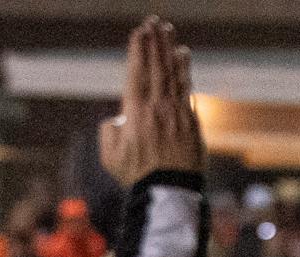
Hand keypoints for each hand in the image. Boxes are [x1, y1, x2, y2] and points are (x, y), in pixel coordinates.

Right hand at [99, 18, 202, 187]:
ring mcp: (176, 112)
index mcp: (135, 115)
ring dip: (169, 48)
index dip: (137, 51)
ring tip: (167, 29)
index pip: (136, 74)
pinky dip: (185, 69)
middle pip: (156, 67)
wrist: (169, 191)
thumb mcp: (110, 157)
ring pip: (172, 73)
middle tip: (153, 22)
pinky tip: (183, 54)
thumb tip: (117, 118)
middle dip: (154, 42)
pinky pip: (187, 88)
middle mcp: (156, 108)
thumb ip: (108, 132)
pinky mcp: (190, 120)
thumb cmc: (136, 176)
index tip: (138, 32)